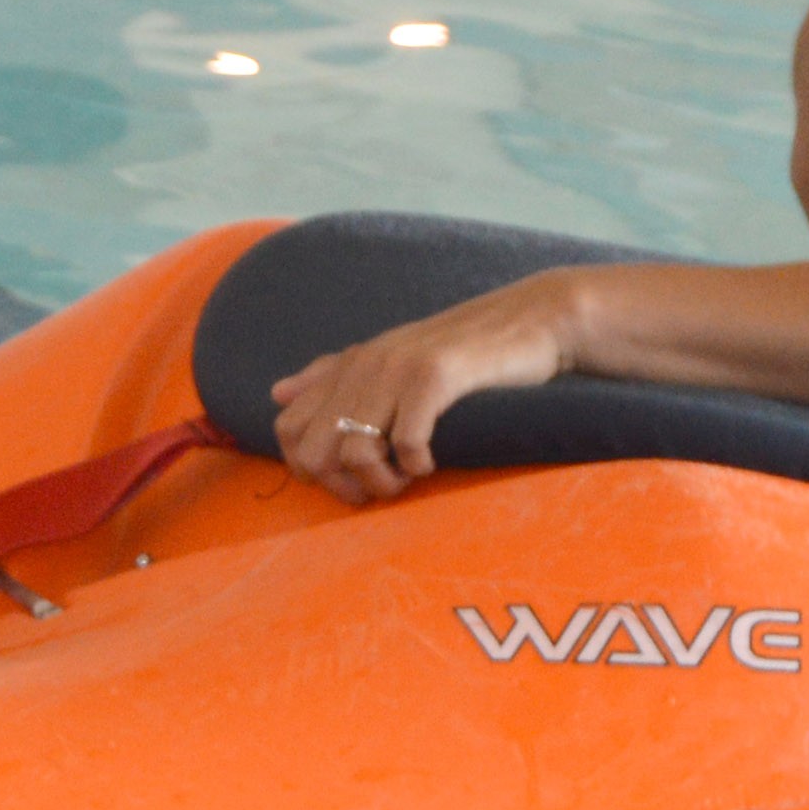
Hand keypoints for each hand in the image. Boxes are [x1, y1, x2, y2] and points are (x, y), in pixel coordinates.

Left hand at [267, 274, 587, 505]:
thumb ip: (331, 375)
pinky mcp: (436, 375)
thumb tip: (276, 393)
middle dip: (340, 487)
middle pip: (312, 450)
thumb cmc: (462, 352)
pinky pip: (405, 441)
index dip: (308, 469)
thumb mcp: (389, 359)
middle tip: (380, 489)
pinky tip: (431, 463)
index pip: (288, 429)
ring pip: (353, 451)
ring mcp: (398, 367)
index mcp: (349, 364)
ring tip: (406, 481)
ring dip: (380, 483)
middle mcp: (364, 364)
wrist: (531, 320)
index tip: (347, 481)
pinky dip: (415, 465)